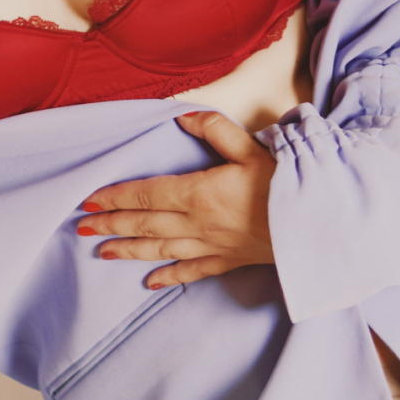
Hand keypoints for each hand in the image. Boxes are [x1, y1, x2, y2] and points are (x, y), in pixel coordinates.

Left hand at [75, 110, 275, 289]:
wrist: (318, 225)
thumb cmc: (286, 184)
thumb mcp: (250, 148)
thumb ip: (215, 130)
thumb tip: (182, 117)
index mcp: (198, 193)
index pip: (146, 193)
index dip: (116, 196)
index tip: (90, 200)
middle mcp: (198, 224)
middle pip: (145, 223)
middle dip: (112, 224)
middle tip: (81, 227)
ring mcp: (211, 246)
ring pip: (160, 249)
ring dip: (130, 251)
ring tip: (103, 252)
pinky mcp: (228, 261)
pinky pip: (192, 271)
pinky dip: (170, 277)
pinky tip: (151, 283)